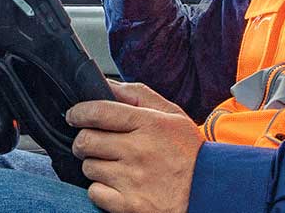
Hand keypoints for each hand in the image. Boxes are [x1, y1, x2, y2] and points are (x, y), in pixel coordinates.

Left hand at [66, 80, 203, 212]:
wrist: (210, 192)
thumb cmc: (189, 153)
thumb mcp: (172, 115)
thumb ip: (138, 95)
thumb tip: (107, 85)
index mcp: (149, 124)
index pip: (98, 111)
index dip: (79, 112)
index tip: (75, 115)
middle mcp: (139, 151)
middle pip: (86, 140)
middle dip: (85, 140)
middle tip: (96, 143)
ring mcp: (132, 180)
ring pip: (88, 167)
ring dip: (96, 165)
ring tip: (115, 165)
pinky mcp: (129, 205)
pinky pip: (94, 192)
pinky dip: (101, 189)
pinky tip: (118, 184)